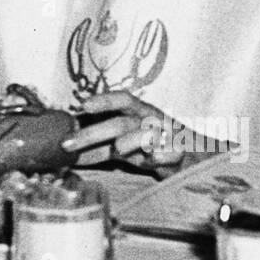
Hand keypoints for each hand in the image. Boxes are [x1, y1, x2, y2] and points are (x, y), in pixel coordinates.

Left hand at [62, 91, 186, 175]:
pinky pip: (171, 153)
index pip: (123, 100)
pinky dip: (161, 156)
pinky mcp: (179, 155)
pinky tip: (150, 160)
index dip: (104, 100)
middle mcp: (151, 121)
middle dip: (93, 133)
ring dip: (131, 141)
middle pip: (121, 123)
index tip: (83, 105)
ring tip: (116, 150)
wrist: (193, 158)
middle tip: (68, 144)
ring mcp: (166, 137)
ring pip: (148, 134)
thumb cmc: (152, 146)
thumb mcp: (125, 143)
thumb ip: (99, 147)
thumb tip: (66, 150)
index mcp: (139, 113)